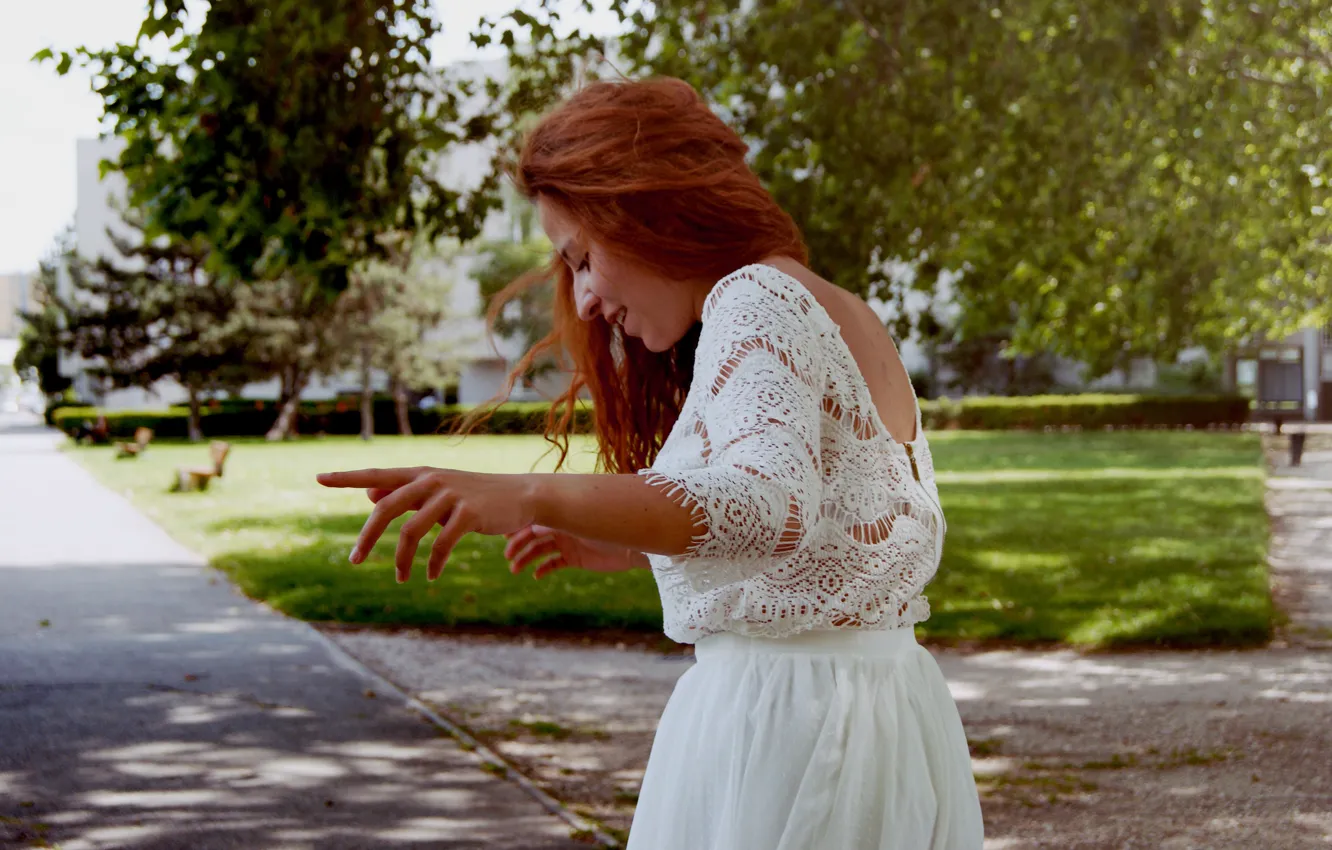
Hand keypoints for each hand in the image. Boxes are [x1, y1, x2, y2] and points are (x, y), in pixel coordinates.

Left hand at [316, 466, 535, 582]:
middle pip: (386, 508)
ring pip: (411, 531)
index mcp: (420, 474)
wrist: (522, 495)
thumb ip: (404, 492)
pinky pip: (441, 545)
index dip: (347, 477)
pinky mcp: (468, 513)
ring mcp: (450, 495)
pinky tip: (429, 576)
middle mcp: (431, 480)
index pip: (377, 474)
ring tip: (399, 578)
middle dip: (367, 537)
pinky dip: (432, 564)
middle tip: (354, 560)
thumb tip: (369, 495)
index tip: (319, 478)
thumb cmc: (476, 495)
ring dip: (401, 559)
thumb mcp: (438, 490)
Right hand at [503, 524, 640, 579]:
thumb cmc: (610, 528)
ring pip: (540, 551)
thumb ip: (560, 518)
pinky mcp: (575, 558)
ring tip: (515, 570)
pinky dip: (543, 569)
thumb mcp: (583, 522)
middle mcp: (563, 526)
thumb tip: (535, 515)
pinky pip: (554, 563)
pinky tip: (536, 576)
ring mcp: (568, 542)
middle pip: (534, 535)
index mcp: (562, 514)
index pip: (534, 519)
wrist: (632, 546)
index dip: (518, 527)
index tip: (504, 536)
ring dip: (526, 559)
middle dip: (519, 545)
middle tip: (508, 557)